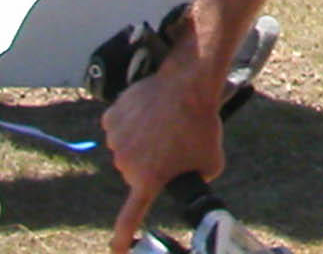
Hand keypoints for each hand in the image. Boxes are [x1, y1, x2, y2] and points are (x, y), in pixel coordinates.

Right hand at [103, 49, 224, 252]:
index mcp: (149, 179)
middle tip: (172, 142)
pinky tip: (149, 112)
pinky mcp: (111, 117)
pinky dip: (131, 121)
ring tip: (165, 122)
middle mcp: (126, 164)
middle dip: (151, 162)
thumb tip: (190, 180)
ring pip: (127, 148)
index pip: (130, 217)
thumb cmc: (201, 123)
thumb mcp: (210, 161)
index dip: (122, 237)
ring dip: (141, 140)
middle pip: (136, 172)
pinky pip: (119, 126)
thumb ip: (197, 178)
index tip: (118, 249)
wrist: (189, 84)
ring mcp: (116, 140)